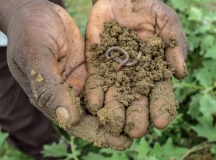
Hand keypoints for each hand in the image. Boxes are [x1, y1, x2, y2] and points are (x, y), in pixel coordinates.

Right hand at [4, 0, 131, 149]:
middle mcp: (67, 92)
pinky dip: (119, 88)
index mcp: (51, 96)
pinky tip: (136, 93)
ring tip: (142, 118)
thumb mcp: (36, 55)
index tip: (120, 141)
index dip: (98, 133)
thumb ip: (49, 87)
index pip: (76, 122)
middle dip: (114, 125)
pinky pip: (106, 79)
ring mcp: (80, 79)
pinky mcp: (90, 67)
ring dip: (120, 109)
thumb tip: (66, 119)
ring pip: (102, 100)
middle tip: (137, 134)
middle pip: (93, 115)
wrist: (36, 10)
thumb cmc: (30, 30)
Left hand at [85, 0, 188, 137]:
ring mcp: (115, 71)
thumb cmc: (148, 8)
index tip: (161, 122)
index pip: (160, 93)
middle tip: (136, 131)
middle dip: (136, 115)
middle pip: (137, 99)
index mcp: (154, 69)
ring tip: (113, 125)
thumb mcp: (167, 22)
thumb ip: (175, 45)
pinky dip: (95, 93)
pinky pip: (96, 81)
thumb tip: (180, 73)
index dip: (161, 107)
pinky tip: (94, 106)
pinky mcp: (98, 64)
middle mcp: (135, 75)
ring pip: (115, 95)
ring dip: (114, 110)